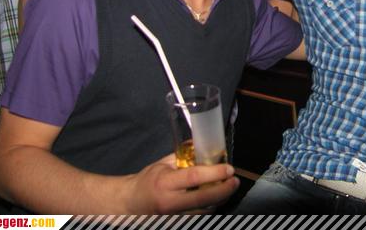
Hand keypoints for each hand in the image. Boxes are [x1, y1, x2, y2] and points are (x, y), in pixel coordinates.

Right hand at [124, 154, 238, 213]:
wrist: (130, 205)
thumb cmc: (147, 181)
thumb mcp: (162, 164)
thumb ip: (184, 157)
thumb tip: (203, 144)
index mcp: (165, 183)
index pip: (194, 177)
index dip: (215, 173)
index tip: (229, 168)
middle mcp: (170, 203)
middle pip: (205, 198)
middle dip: (224, 190)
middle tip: (234, 181)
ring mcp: (174, 218)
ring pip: (205, 211)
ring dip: (220, 200)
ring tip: (227, 188)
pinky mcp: (177, 225)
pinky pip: (199, 218)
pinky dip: (210, 208)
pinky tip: (215, 199)